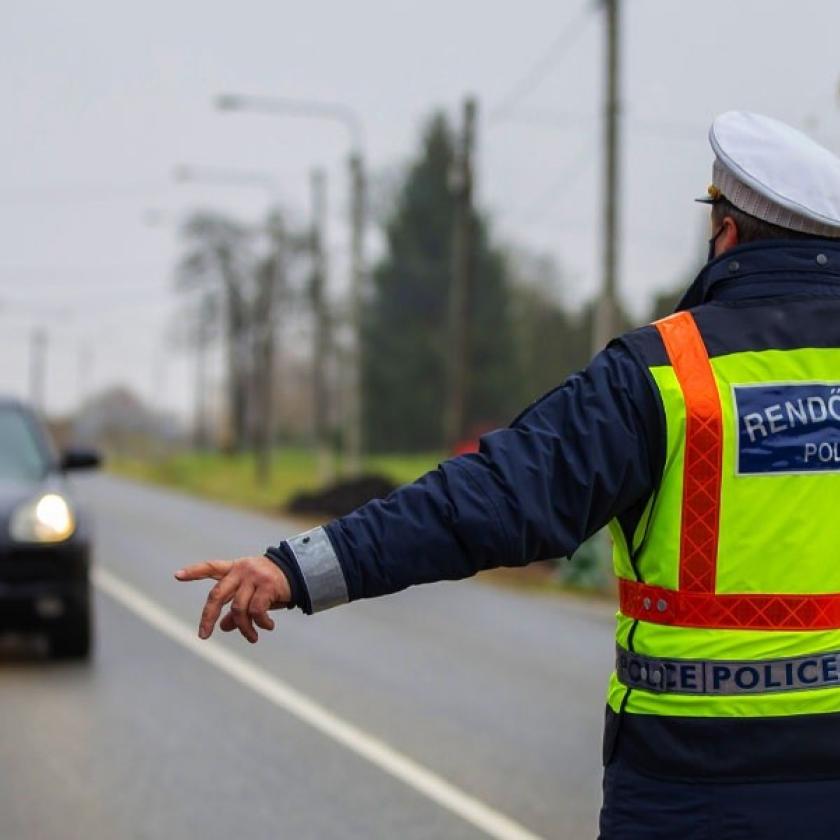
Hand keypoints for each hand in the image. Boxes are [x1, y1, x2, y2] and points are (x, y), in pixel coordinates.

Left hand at [174, 556, 291, 642]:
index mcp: (234, 569)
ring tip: (253, 637)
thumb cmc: (270, 584)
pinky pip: (257, 611)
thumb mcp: (251, 593)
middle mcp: (242, 570)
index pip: (211, 567)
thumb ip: (236, 608)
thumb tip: (222, 627)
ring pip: (238, 609)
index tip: (177, 576)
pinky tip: (268, 627)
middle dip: (207, 617)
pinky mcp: (268, 585)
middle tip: (204, 636)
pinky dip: (261, 623)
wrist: (298, 572)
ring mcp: (254, 576)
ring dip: (245, 628)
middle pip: (217, 594)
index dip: (194, 572)